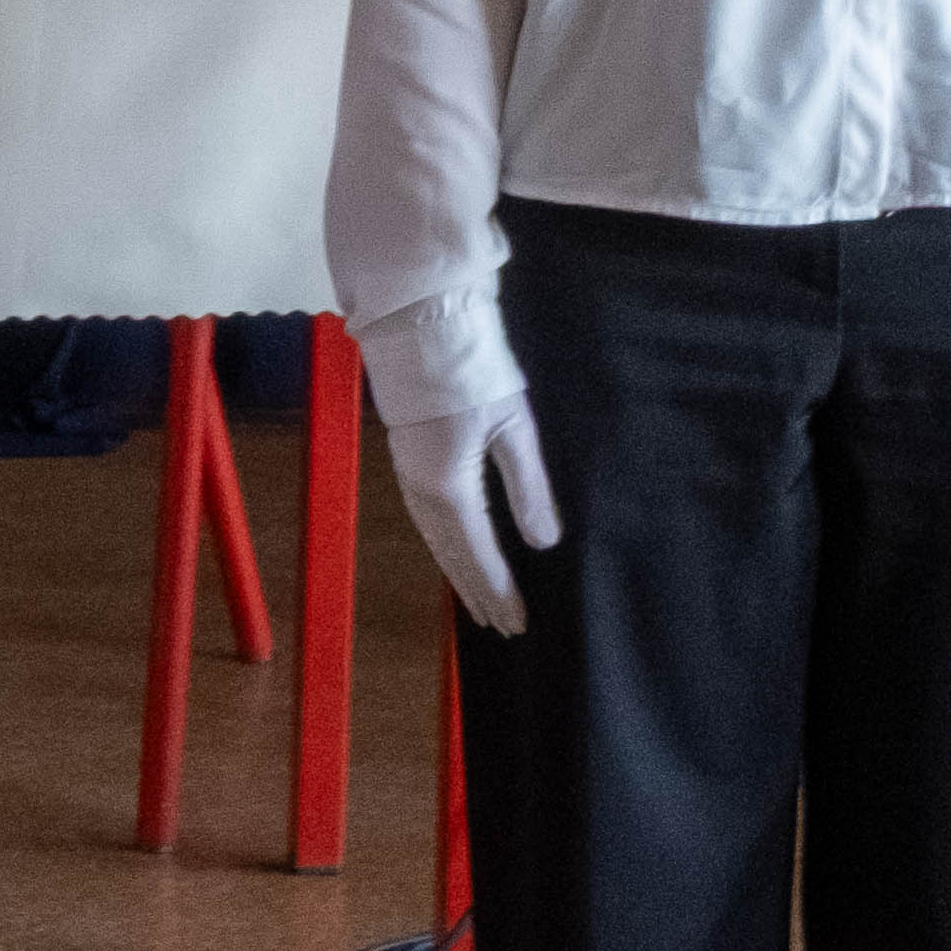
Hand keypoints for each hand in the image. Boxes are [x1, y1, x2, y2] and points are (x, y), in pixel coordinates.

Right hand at [377, 365, 557, 639]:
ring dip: (458, 573)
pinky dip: (443, 546)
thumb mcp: (513, 427)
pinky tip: (454, 550)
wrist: (418, 324)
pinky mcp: (407, 458)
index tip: (517, 621)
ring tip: (479, 602)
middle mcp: (422, 488)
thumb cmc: (470, 370)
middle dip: (478, 591)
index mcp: (450, 486)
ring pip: (434, 539)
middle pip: (452, 554)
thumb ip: (529, 487)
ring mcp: (409, 473)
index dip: (498, 590)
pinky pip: (424, 519)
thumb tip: (544, 542)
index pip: (478, 553)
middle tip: (502, 627)